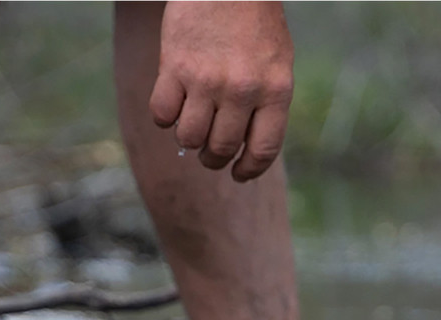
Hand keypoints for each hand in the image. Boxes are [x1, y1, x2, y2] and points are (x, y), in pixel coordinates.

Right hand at [149, 1, 293, 181]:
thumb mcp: (277, 65)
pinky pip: (162, 114)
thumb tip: (245, 149)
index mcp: (275, 92)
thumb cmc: (256, 24)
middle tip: (209, 154)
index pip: (262, 151)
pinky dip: (164, 118)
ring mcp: (207, 79)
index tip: (238, 174)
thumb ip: (267, 105)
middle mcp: (242, 90)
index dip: (249, 170)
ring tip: (191, 129)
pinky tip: (171, 107)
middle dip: (214, 159)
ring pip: (189, 138)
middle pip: (222, 149)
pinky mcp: (174, 65)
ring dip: (188, 141)